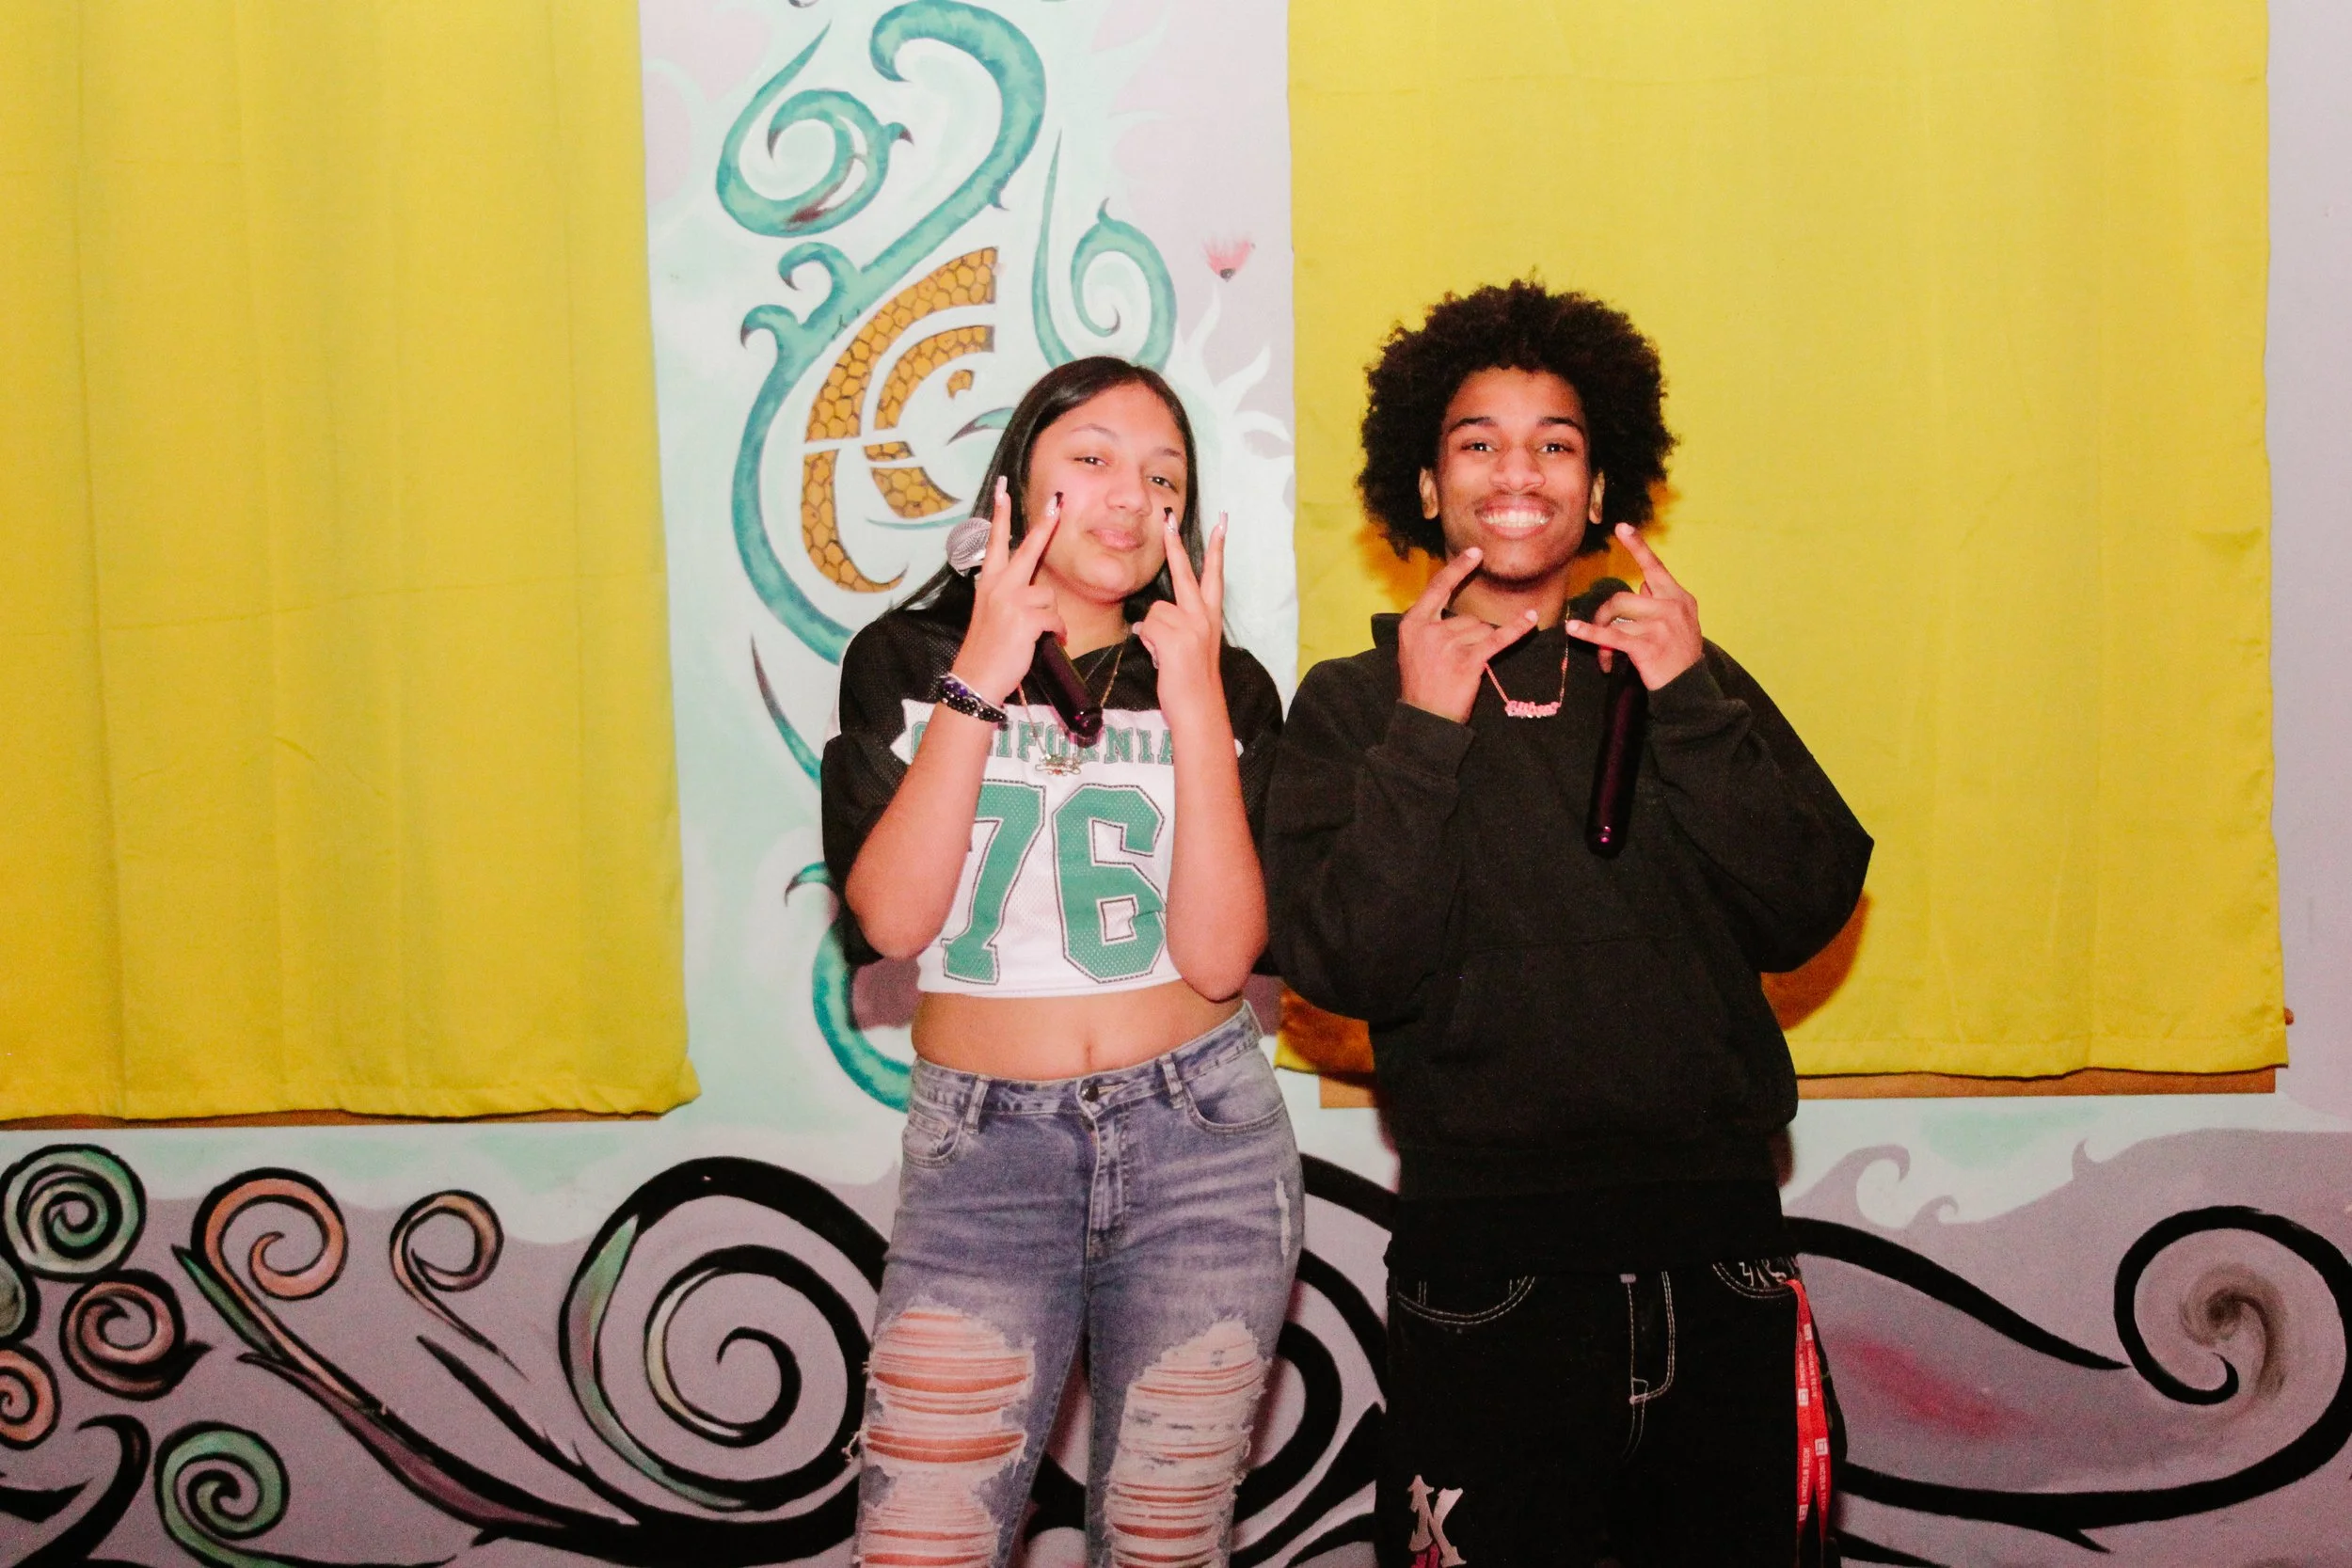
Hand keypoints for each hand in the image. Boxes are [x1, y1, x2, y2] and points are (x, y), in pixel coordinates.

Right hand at [951, 478, 1065, 702]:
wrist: (976, 678)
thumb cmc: (988, 649)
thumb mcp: (991, 614)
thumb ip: (1009, 595)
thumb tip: (1037, 592)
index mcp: (988, 583)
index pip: (994, 543)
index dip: (1000, 515)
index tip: (1002, 489)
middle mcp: (997, 586)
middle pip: (1027, 550)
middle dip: (1044, 525)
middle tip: (1056, 503)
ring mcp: (1011, 601)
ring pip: (1049, 596)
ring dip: (1050, 617)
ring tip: (1039, 634)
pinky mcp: (1025, 619)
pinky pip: (1055, 619)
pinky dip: (1057, 633)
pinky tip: (1049, 642)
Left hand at [1134, 509, 1225, 719]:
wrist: (1199, 708)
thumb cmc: (1191, 681)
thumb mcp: (1190, 647)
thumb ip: (1176, 626)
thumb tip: (1148, 623)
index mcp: (1210, 617)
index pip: (1214, 575)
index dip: (1217, 548)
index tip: (1221, 521)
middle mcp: (1204, 617)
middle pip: (1185, 573)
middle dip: (1175, 545)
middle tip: (1168, 518)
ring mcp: (1191, 626)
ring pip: (1155, 611)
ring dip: (1153, 633)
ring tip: (1166, 656)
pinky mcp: (1177, 638)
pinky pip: (1148, 628)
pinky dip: (1149, 644)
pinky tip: (1162, 660)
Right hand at [1397, 548, 1537, 723]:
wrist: (1424, 719)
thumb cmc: (1421, 685)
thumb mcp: (1413, 649)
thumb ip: (1431, 627)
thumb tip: (1463, 615)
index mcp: (1412, 624)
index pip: (1438, 588)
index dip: (1458, 569)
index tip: (1476, 552)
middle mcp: (1429, 630)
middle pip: (1468, 617)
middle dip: (1471, 637)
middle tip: (1455, 664)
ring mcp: (1448, 645)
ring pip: (1482, 630)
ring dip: (1481, 647)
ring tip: (1462, 671)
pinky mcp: (1468, 661)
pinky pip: (1498, 640)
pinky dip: (1516, 630)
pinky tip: (1530, 619)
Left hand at [1564, 523, 1701, 689]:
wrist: (1689, 689)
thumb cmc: (1680, 656)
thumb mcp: (1681, 622)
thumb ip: (1661, 601)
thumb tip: (1641, 584)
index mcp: (1679, 598)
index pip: (1655, 567)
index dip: (1637, 547)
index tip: (1621, 528)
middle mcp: (1672, 607)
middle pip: (1621, 598)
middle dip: (1603, 615)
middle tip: (1597, 632)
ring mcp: (1660, 626)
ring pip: (1615, 617)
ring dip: (1601, 636)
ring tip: (1605, 657)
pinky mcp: (1647, 646)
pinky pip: (1611, 636)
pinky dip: (1590, 633)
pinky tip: (1574, 630)